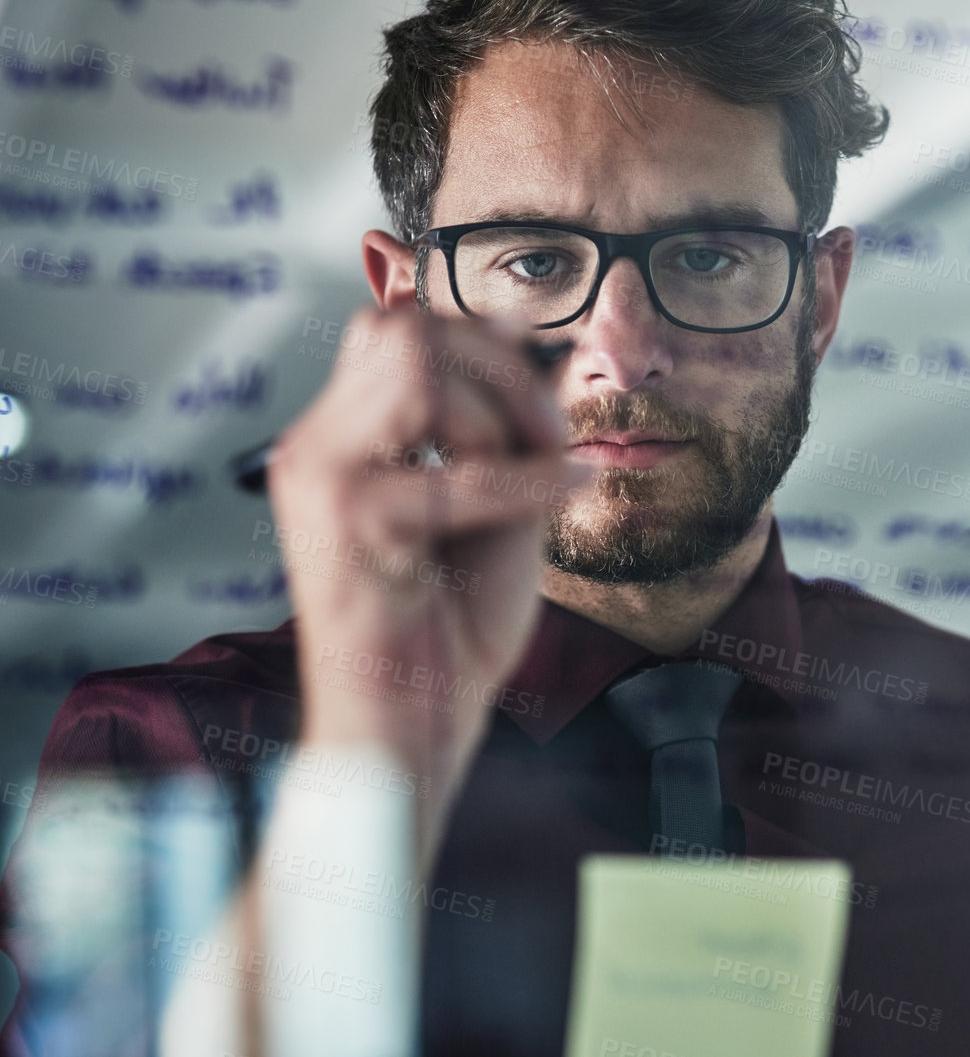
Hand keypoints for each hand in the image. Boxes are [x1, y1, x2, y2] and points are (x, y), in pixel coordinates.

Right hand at [266, 308, 587, 849]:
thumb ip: (498, 425)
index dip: (480, 336)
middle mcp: (316, 446)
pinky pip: (455, 471)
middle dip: (500, 368)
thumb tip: (522, 330)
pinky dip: (525, 482)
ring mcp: (321, 478)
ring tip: (544, 474)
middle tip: (551, 438)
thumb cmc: (449, 626)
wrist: (411, 728)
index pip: (396, 327)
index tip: (544, 384)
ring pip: (421, 372)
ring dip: (504, 418)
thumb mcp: (490, 501)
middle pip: (405, 330)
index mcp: (342, 439)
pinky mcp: (348, 523)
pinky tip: (566, 494)